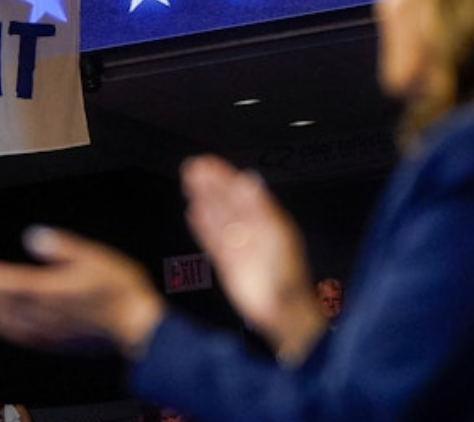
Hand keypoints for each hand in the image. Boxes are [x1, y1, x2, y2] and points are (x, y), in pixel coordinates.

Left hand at [0, 227, 164, 356]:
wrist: (136, 325)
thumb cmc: (119, 289)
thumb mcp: (95, 256)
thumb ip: (62, 246)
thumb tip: (34, 236)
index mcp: (53, 289)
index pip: (9, 281)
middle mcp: (45, 312)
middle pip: (1, 302)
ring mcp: (48, 329)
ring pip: (6, 320)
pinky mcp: (53, 341)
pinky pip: (19, 335)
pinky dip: (1, 327)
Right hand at [180, 155, 325, 362]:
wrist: (282, 311)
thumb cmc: (285, 275)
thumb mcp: (274, 235)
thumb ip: (258, 208)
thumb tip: (247, 179)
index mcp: (268, 220)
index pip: (242, 191)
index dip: (224, 176)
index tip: (208, 162)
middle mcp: (253, 230)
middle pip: (227, 202)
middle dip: (210, 184)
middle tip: (192, 167)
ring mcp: (239, 246)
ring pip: (218, 217)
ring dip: (203, 199)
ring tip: (188, 182)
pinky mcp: (228, 263)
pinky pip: (213, 240)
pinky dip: (203, 226)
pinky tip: (193, 213)